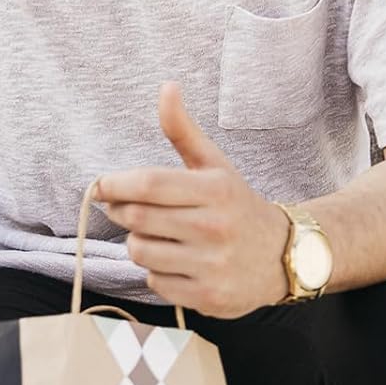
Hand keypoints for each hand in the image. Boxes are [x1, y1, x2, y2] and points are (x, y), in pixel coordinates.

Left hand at [93, 82, 288, 317]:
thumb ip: (183, 130)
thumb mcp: (214, 165)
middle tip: (124, 209)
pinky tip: (177, 261)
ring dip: (138, 242)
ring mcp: (212, 266)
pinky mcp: (209, 297)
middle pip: (136, 219)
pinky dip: (156, 271)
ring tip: (158, 235)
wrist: (285, 256)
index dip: (114, 184)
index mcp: (215, 190)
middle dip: (121, 212)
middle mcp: (215, 228)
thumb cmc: (236, 204)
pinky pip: (155, 282)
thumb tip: (166, 87)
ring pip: (140, 252)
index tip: (100, 186)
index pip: (148, 184)